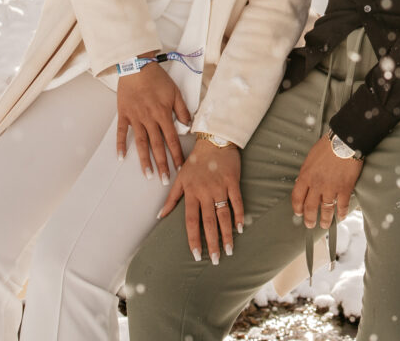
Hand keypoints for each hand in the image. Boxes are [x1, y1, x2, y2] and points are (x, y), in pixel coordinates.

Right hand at [116, 59, 190, 180]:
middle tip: (164, 180)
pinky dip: (120, 145)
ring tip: (147, 174)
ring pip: (141, 143)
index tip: (181, 167)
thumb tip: (188, 125)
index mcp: (163, 114)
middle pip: (157, 146)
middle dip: (162, 164)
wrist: (137, 66)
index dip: (177, 154)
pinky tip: (121, 157)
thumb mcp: (175, 91)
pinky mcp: (124, 114)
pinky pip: (121, 132)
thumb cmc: (157, 78)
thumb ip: (182, 109)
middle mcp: (149, 119)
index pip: (172, 139)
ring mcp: (135, 118)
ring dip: (144, 160)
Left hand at [157, 139, 243, 263]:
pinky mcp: (232, 181)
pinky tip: (240, 228)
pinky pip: (236, 202)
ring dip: (227, 234)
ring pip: (223, 215)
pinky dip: (238, 215)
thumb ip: (171, 198)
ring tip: (229, 250)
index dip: (194, 239)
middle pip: (208, 222)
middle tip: (215, 260)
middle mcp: (205, 192)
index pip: (191, 221)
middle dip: (212, 242)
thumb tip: (159, 216)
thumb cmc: (196, 161)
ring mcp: (220, 187)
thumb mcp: (180, 177)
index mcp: (191, 192)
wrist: (214, 140)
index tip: (196, 255)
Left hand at [292, 134, 362, 229]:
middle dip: (309, 219)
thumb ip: (307, 172)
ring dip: (325, 220)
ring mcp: (331, 188)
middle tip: (310, 225)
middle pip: (310, 208)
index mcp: (306, 175)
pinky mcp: (345, 189)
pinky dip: (341, 213)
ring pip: (326, 210)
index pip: (297, 197)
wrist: (344, 141)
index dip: (297, 208)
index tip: (298, 213)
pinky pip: (342, 206)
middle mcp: (317, 185)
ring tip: (325, 225)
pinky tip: (340, 217)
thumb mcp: (310, 158)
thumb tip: (304, 182)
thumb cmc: (327, 146)